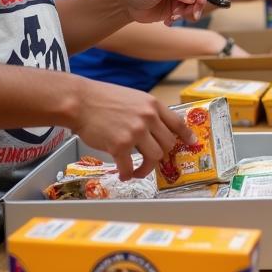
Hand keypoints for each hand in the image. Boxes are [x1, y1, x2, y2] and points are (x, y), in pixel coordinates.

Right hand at [72, 79, 195, 180]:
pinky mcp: (120, 145)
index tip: (192, 143)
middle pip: (168, 144)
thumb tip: (155, 129)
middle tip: (151, 160)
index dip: (186, 135)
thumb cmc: (102, 98)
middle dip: (161, 155)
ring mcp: (135, 132)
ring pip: (155, 157)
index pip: (178, 122)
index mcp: (153, 105)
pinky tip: (123, 174)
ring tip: (137, 171)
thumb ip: (147, 112)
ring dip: (147, 169)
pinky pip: (130, 167)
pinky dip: (128, 174)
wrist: (79, 101)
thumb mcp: (133, 98)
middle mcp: (148, 118)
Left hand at [119, 0, 205, 24]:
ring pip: (194, 5)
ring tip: (172, 18)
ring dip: (186, 14)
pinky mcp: (176, 7)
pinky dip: (181, 19)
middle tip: (190, 16)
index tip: (199, 3)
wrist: (125, 5)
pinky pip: (187, 14)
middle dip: (195, 5)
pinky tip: (168, 21)